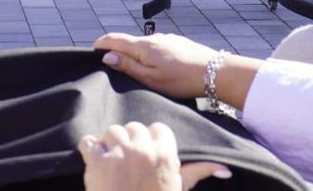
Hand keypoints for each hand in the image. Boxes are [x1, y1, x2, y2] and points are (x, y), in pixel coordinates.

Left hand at [79, 124, 229, 190]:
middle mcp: (143, 150)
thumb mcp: (178, 189)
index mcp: (165, 155)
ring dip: (108, 144)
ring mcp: (119, 154)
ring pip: (111, 131)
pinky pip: (88, 142)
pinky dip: (88, 149)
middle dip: (129, 141)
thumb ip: (197, 172)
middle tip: (127, 161)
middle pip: (133, 127)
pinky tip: (94, 162)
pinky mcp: (96, 161)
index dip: (150, 140)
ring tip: (111, 163)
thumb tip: (224, 168)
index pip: (157, 129)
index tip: (146, 153)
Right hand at [92, 33, 218, 99]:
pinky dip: (153, 55)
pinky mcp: (179, 43)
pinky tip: (162, 69)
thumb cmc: (182, 80)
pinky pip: (159, 47)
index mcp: (143, 46)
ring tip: (141, 72)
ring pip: (145, 46)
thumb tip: (108, 57)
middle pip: (129, 42)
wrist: (216, 73)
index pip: (114, 39)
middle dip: (119, 52)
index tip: (93, 51)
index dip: (101, 44)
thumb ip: (128, 67)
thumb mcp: (151, 78)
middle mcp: (154, 38)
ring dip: (138, 55)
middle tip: (115, 68)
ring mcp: (167, 39)